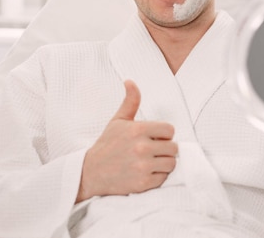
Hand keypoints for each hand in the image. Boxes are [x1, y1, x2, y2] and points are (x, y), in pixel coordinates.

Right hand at [76, 80, 177, 201]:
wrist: (90, 173)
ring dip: (163, 163)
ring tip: (150, 161)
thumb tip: (130, 81)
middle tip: (152, 151)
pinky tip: (145, 172)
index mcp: (137, 129)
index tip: (154, 138)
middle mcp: (141, 147)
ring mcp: (143, 166)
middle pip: (173, 147)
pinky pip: (164, 178)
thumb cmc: (107, 145)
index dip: (163, 134)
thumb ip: (130, 101)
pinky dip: (157, 177)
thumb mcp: (117, 121)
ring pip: (171, 163)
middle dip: (165, 149)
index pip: (170, 130)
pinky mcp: (143, 183)